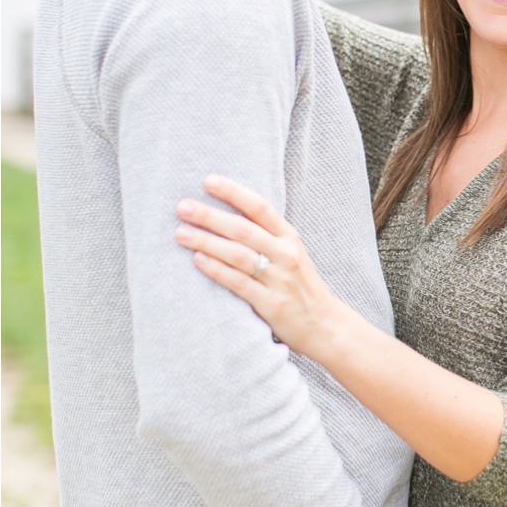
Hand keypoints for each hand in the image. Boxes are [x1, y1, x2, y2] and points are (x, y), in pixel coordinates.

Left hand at [173, 174, 356, 361]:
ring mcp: (279, 279)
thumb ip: (265, 236)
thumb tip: (222, 216)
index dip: (234, 192)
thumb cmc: (299, 286)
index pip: (260, 208)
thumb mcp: (290, 253)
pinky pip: (239, 283)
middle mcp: (286, 254)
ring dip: (207, 241)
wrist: (326, 326)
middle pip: (243, 229)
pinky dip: (217, 270)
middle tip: (182, 207)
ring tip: (180, 233)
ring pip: (238, 255)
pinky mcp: (272, 304)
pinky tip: (197, 260)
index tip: (208, 180)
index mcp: (289, 237)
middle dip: (210, 216)